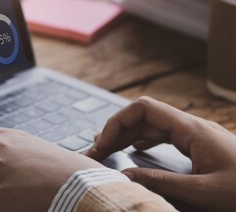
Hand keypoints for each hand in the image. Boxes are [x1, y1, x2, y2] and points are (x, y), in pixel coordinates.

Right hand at [85, 96, 235, 210]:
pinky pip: (166, 135)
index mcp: (193, 130)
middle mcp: (194, 128)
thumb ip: (160, 183)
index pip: (142, 109)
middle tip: (97, 153)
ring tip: (108, 151)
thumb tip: (124, 175)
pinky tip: (136, 151)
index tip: (103, 146)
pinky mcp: (204, 147)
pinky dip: (144, 140)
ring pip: (154, 125)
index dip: (116, 123)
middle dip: (117, 130)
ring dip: (128, 135)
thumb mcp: (202, 192)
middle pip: (145, 116)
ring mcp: (200, 136)